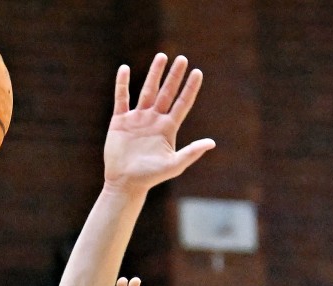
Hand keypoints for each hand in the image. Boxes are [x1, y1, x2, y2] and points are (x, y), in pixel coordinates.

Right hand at [103, 54, 215, 194]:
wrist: (126, 183)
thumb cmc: (151, 177)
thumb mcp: (174, 165)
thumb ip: (192, 152)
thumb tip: (212, 143)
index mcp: (168, 128)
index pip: (182, 103)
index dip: (190, 88)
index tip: (197, 72)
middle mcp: (154, 120)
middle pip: (166, 92)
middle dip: (174, 76)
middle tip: (182, 59)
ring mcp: (137, 119)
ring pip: (147, 90)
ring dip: (154, 74)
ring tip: (161, 56)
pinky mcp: (120, 121)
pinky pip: (122, 98)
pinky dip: (122, 84)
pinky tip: (124, 69)